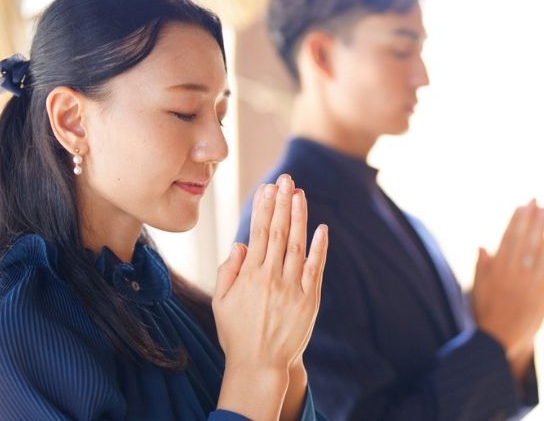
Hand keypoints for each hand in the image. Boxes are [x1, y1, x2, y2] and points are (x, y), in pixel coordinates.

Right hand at [212, 174, 327, 418]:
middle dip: (282, 202)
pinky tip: (321, 228)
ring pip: (298, 244)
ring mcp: (292, 287)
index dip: (264, 207)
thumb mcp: (221, 302)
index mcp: (249, 275)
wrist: (260, 365)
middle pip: (279, 232)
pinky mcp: (309, 299)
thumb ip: (228, 271)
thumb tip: (240, 244)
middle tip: (286, 179)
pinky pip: (315, 268)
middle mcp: (271, 277)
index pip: (259, 232)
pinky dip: (319, 247)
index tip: (268, 188)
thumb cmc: (236, 334)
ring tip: (300, 194)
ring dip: (300, 217)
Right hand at [472, 200, 543, 366]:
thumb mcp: (478, 290)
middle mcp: (511, 273)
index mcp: (495, 270)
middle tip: (536, 200)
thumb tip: (483, 246)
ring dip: (540, 228)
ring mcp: (527, 282)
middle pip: (522, 239)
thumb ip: (482, 268)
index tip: (521, 205)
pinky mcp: (540, 293)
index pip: (507, 239)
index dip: (515, 221)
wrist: (499, 342)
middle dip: (529, 218)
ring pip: (535, 250)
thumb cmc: (486, 315)